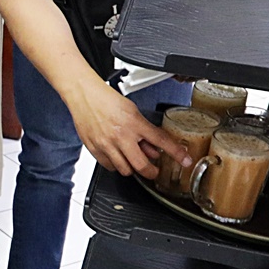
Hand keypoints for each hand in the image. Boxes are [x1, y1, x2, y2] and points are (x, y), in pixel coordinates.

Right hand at [65, 76, 189, 179]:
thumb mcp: (132, 111)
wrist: (84, 95)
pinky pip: (109, 167)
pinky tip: (117, 157)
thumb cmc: (106, 99)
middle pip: (141, 165)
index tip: (184, 160)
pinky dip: (116, 166)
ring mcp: (106, 144)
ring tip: (133, 161)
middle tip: (154, 171)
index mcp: (134, 123)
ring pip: (125, 170)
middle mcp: (121, 136)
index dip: (176, 153)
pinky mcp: (94, 149)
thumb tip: (153, 149)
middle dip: (151, 172)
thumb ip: (144, 132)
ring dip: (132, 169)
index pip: (161, 141)